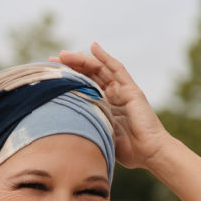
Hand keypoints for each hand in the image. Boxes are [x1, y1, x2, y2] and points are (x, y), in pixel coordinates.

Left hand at [51, 42, 168, 169]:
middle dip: (71, 67)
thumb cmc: (129, 152)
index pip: (84, 88)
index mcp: (105, 108)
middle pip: (89, 75)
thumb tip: (62, 131)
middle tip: (52, 60)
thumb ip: (88, 129)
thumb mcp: (101, 137)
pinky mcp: (131, 90)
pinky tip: (93, 47)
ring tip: (65, 54)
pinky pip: (117, 69)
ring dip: (82, 60)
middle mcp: (113, 96)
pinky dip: (105, 57)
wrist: (150, 153)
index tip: (50, 77)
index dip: (68, 81)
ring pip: (99, 69)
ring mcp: (122, 91)